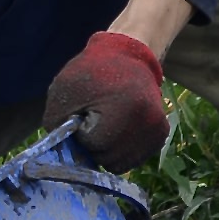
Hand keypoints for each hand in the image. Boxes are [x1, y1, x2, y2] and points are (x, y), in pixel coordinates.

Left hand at [42, 30, 167, 169]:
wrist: (128, 56)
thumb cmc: (91, 72)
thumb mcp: (63, 92)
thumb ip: (57, 126)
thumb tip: (63, 155)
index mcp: (125, 109)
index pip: (94, 145)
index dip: (83, 133)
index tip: (86, 113)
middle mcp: (147, 122)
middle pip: (108, 158)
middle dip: (95, 145)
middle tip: (96, 119)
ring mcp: (157, 131)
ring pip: (121, 164)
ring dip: (107, 150)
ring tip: (108, 124)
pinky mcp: (161, 136)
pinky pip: (133, 160)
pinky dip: (121, 151)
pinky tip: (117, 131)